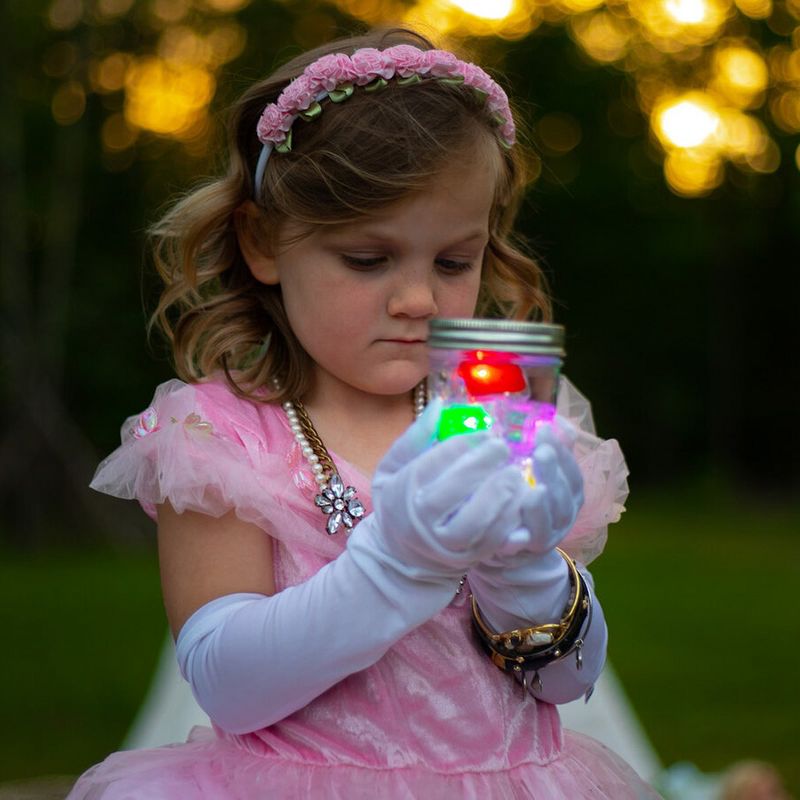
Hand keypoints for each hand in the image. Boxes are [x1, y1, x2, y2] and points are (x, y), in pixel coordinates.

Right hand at [359, 400, 527, 578]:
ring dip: (499, 495)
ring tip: (515, 474)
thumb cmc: (400, 501)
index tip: (484, 431)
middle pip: (454, 491)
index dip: (460, 446)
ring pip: (476, 521)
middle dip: (481, 466)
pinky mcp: (468, 558)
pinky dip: (509, 520)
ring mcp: (447, 543)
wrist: (402, 555)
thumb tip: (440, 404)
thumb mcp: (393, 468)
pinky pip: (493, 541)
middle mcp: (423, 520)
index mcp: (405, 492)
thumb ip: (414, 438)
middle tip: (503, 447)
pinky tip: (519, 499)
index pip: (432, 464)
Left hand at [497, 418, 583, 558]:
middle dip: (554, 474)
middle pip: (564, 497)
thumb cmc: (524, 499)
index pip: (572, 472)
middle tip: (541, 453)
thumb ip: (552, 449)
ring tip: (534, 491)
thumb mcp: (539, 473)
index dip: (562, 452)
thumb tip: (559, 421)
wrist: (508, 544)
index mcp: (569, 494)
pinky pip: (523, 545)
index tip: (544, 430)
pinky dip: (519, 538)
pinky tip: (511, 528)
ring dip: (542, 508)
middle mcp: (563, 516)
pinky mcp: (524, 552)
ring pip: (549, 525)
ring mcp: (546, 537)